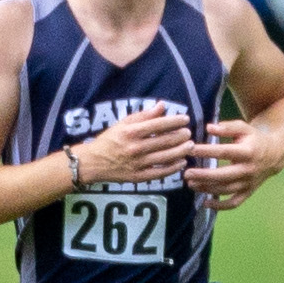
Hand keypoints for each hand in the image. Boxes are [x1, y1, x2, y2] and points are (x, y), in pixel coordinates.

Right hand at [69, 109, 191, 187]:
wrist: (93, 162)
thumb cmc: (110, 140)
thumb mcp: (123, 123)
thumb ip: (144, 115)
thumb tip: (162, 105)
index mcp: (131, 132)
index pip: (158, 124)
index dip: (175, 121)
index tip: (185, 119)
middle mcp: (135, 147)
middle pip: (165, 141)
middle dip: (181, 136)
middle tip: (189, 133)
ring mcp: (137, 163)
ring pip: (166, 157)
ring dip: (181, 151)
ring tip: (190, 146)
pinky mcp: (138, 177)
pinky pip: (160, 172)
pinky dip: (173, 168)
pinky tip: (181, 162)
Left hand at [184, 117, 282, 206]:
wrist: (275, 154)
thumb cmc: (254, 139)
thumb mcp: (244, 128)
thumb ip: (227, 127)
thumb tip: (208, 128)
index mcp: (247, 152)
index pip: (224, 152)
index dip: (207, 151)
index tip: (191, 150)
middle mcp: (248, 169)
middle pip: (223, 175)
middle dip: (203, 175)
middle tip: (186, 173)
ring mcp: (248, 183)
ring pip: (226, 189)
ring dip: (207, 188)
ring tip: (191, 184)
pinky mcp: (248, 192)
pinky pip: (234, 203)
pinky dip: (220, 206)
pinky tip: (205, 203)